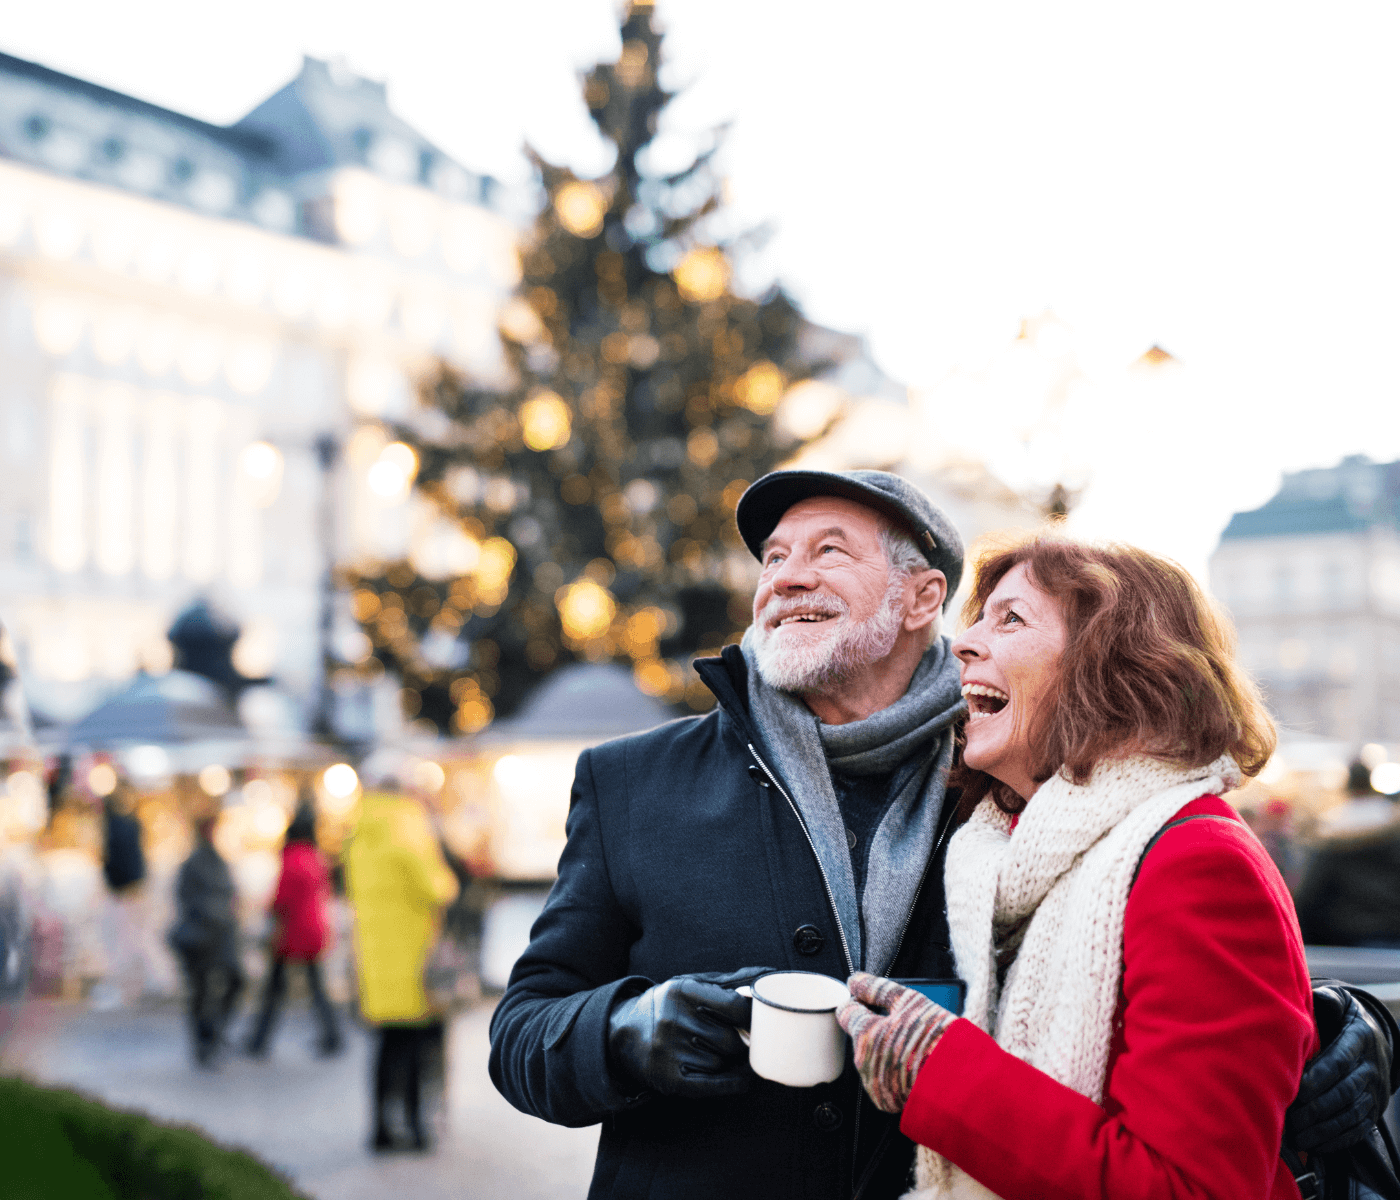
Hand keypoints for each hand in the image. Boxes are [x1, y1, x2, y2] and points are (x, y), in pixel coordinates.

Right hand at [607, 968, 769, 1098]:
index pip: (735, 1007)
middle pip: (732, 1040)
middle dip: (743, 1042)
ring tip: (721, 1052)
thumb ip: (727, 983)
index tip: (759, 1020)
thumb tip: (767, 975)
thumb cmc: (667, 1006)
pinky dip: (734, 1083)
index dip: (753, 1017)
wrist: (622, 1032)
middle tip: (743, 1040)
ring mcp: (670, 1051)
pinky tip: (743, 1078)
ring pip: (723, 1062)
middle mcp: (674, 1021)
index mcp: (682, 991)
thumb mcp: (689, 985)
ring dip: (730, 1060)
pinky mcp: (670, 1078)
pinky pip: (714, 1085)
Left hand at [837, 973, 956, 1113]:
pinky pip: (884, 1080)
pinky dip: (895, 1072)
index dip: (859, 1002)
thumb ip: (877, 988)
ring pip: (873, 1058)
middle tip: (904, 1025)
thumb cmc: (937, 1039)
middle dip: (877, 1029)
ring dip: (887, 1051)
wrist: (961, 1083)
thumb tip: (855, 980)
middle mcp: (863, 1062)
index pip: (846, 1012)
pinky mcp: (886, 1101)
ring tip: (915, 1047)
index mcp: (865, 1034)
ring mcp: (874, 1084)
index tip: (869, 1000)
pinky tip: (914, 1065)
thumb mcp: (909, 1001)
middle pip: (862, 1037)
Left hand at [1286, 983, 1394, 1154]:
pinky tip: (1313, 1145)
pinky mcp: (1373, 1110)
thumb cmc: (1342, 1017)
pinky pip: (1357, 1129)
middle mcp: (1371, 1068)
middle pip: (1344, 1092)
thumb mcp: (1339, 1002)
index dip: (1320, 1076)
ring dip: (1323, 1128)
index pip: (1340, 1060)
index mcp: (1360, 1039)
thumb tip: (1316, 996)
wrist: (1375, 1036)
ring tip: (1296, 1137)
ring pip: (1350, 1114)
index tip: (1297, 1088)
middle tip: (1290, 1118)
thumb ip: (1326, 1000)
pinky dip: (1336, 1140)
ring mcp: (1374, 1092)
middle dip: (1316, 1108)